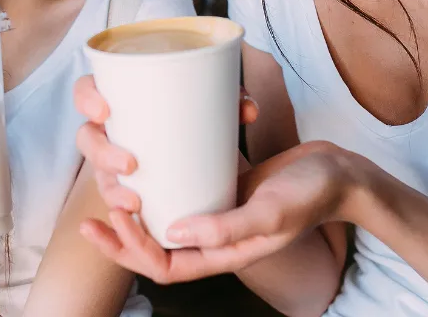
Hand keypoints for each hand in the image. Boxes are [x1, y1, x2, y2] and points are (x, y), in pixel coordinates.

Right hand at [74, 75, 258, 211]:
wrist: (214, 148)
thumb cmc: (203, 115)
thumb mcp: (219, 105)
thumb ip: (233, 102)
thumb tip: (246, 109)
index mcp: (119, 98)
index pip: (86, 92)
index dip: (86, 99)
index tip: (105, 110)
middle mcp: (112, 130)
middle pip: (87, 139)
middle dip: (101, 154)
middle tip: (130, 164)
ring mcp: (117, 164)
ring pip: (101, 179)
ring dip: (111, 192)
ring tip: (134, 203)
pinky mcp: (134, 192)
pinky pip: (119, 208)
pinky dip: (121, 220)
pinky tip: (134, 223)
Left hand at [79, 141, 359, 284]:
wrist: (334, 172)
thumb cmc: (307, 195)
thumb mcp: (271, 213)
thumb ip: (226, 227)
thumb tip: (175, 233)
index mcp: (223, 253)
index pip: (164, 265)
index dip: (132, 248)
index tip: (112, 217)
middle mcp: (213, 235)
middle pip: (155, 246)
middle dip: (121, 235)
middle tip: (93, 211)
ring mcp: (214, 209)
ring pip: (165, 218)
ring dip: (137, 209)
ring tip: (112, 188)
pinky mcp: (219, 184)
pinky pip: (182, 189)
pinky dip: (162, 183)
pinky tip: (146, 162)